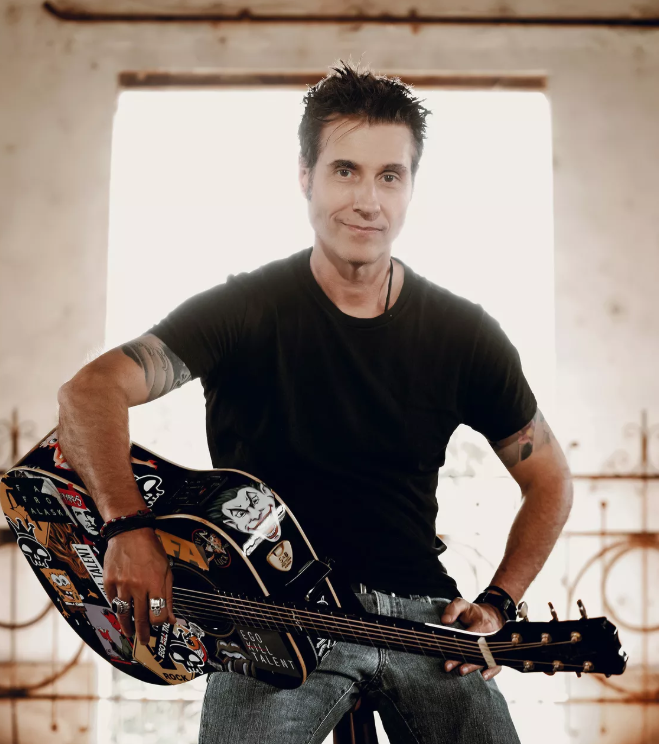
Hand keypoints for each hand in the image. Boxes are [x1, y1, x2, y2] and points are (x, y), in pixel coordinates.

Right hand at [104, 527, 175, 644]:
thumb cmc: (151, 550)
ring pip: (124, 613)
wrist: (130, 532)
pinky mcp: (109, 582)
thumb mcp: (166, 570)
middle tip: (144, 640)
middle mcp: (138, 585)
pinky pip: (113, 601)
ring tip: (130, 632)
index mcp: (155, 582)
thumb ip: (168, 596)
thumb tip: (171, 618)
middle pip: (140, 617)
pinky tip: (121, 612)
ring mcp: (121, 584)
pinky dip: (117, 608)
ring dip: (127, 626)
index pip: (157, 614)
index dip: (159, 623)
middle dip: (143, 633)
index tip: (159, 625)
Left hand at [440, 597, 503, 680]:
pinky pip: (498, 664)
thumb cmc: (474, 612)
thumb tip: (445, 620)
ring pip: (487, 659)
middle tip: (449, 667)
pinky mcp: (497, 653)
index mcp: (480, 625)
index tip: (447, 654)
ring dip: (474, 667)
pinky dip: (492, 671)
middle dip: (463, 660)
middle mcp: (489, 636)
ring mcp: (494, 646)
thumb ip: (453, 608)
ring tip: (462, 671)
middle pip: (477, 651)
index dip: (458, 647)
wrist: (494, 614)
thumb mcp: (463, 604)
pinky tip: (484, 676)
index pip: (468, 637)